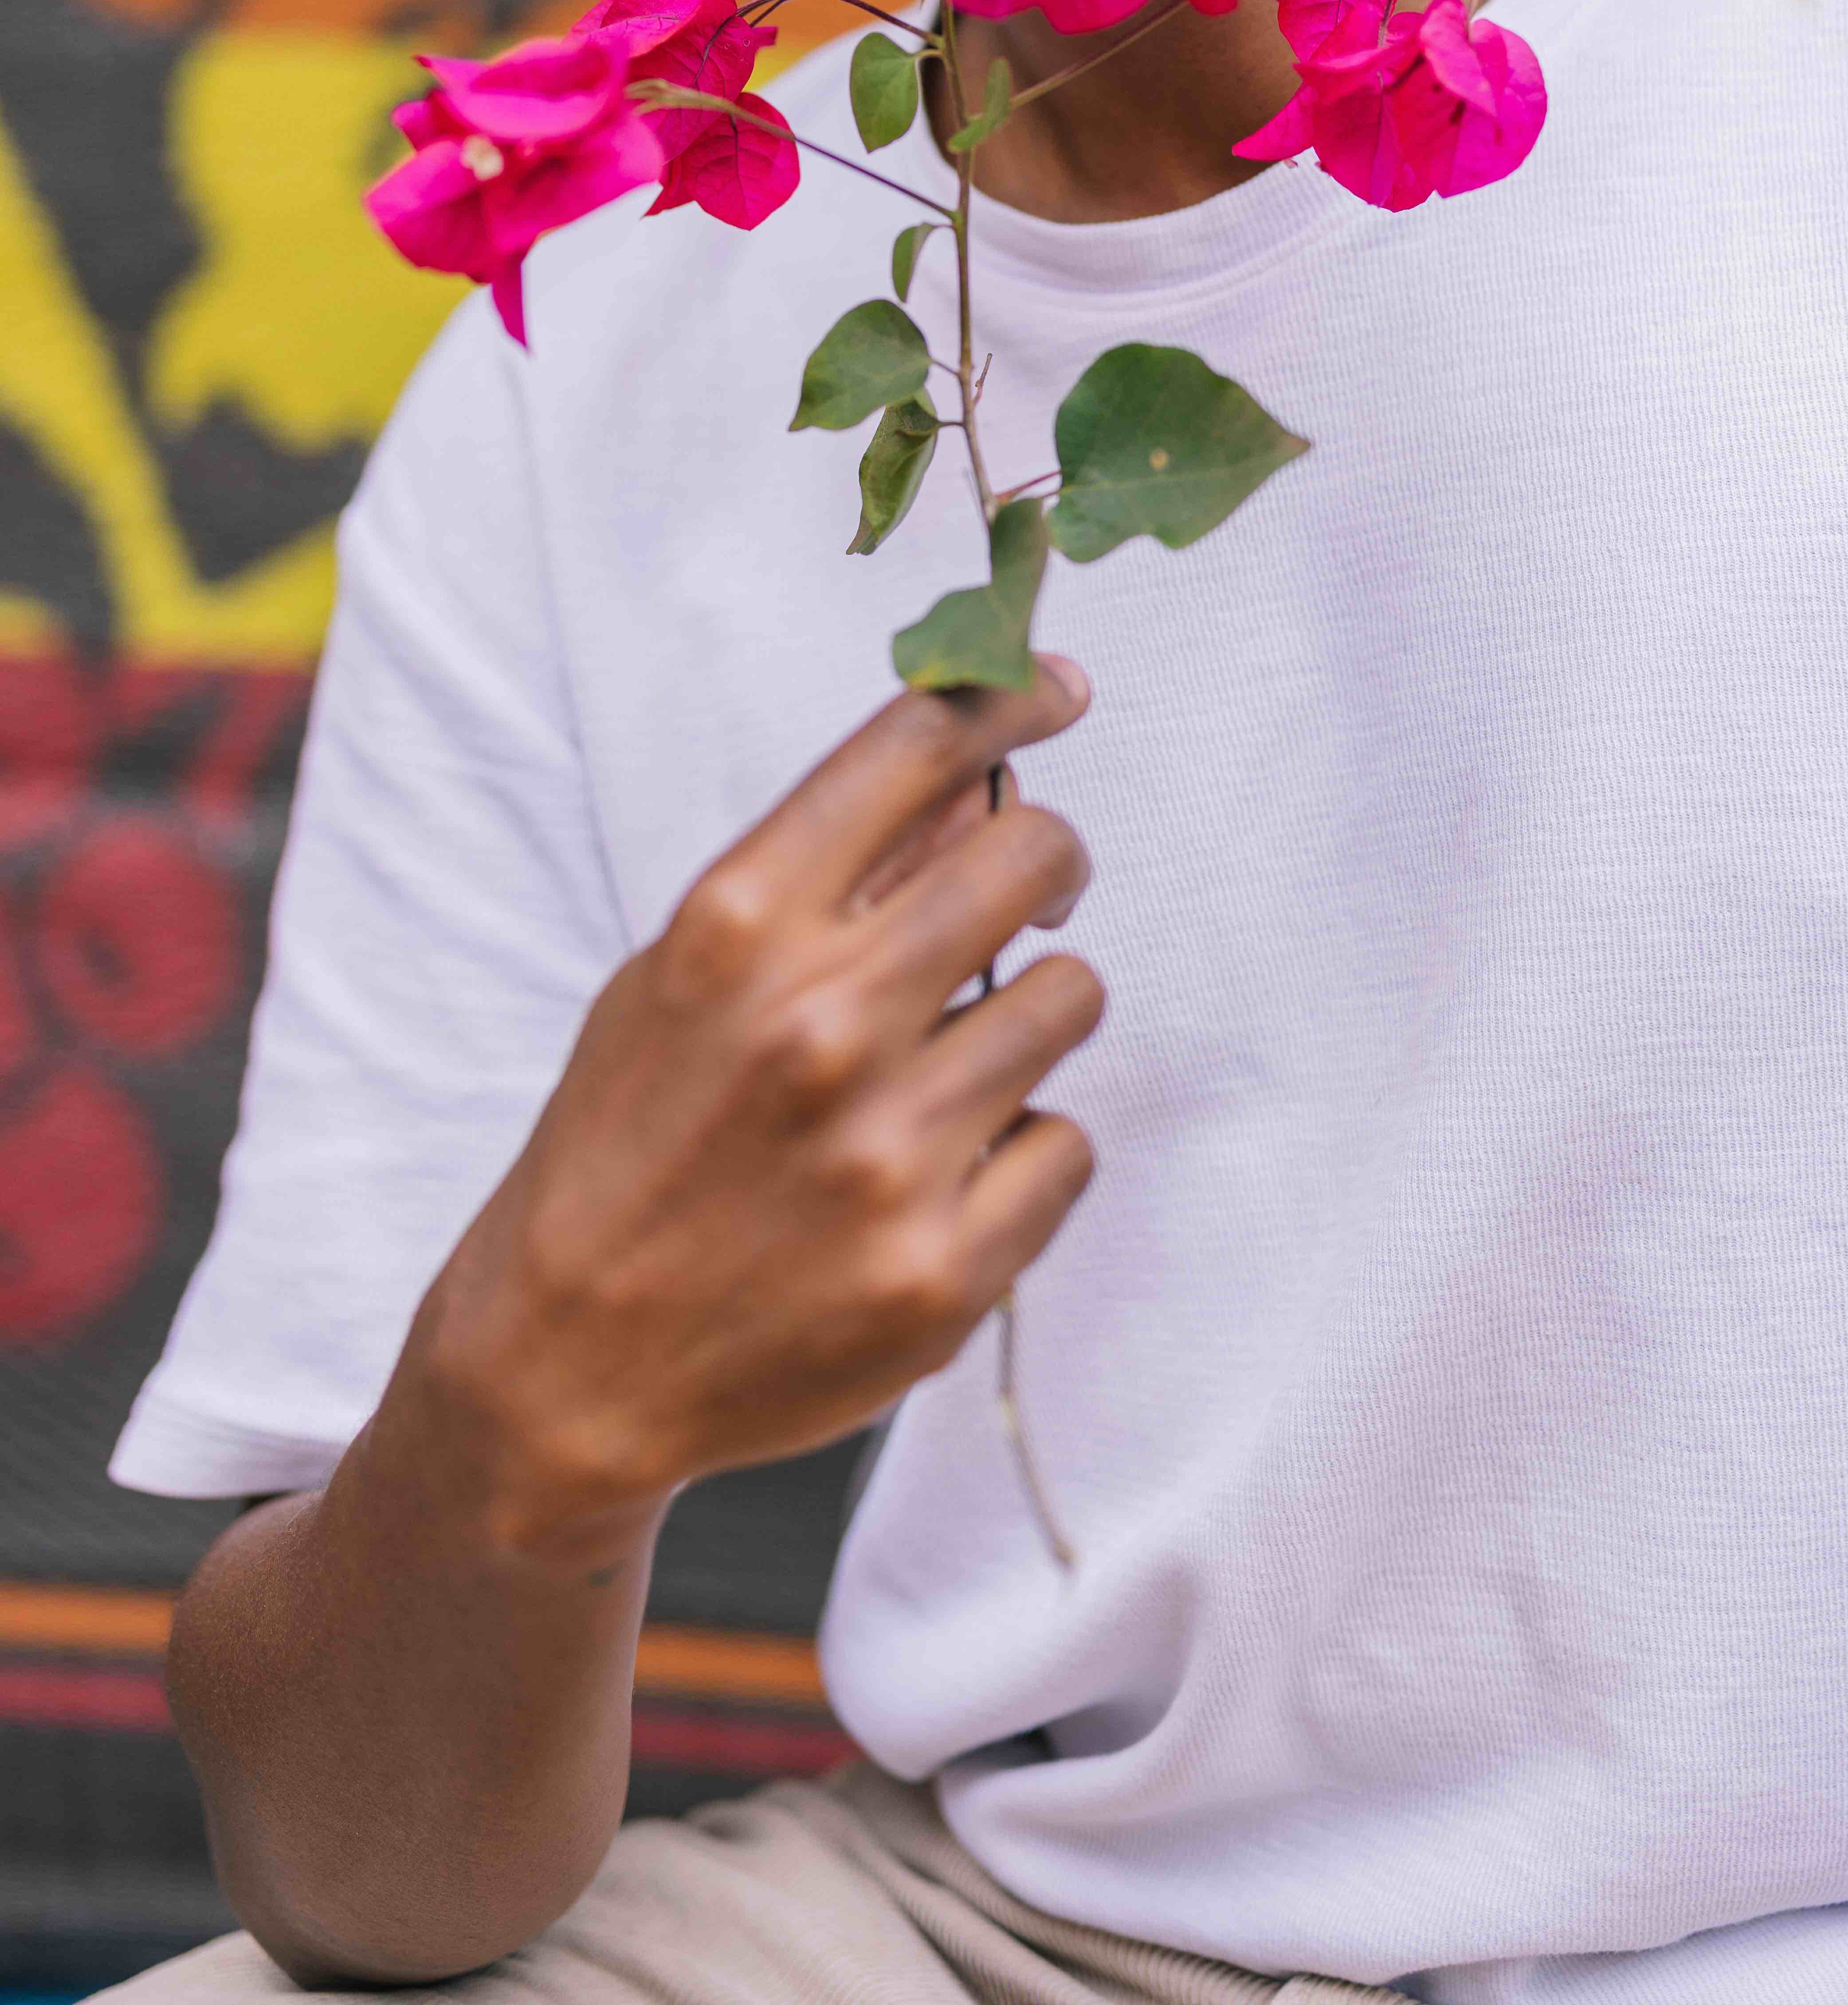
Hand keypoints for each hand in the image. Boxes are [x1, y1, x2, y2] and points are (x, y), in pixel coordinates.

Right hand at [401, 663, 1100, 1563]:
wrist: (566, 1367)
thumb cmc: (627, 1146)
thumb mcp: (687, 975)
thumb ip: (830, 872)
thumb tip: (976, 774)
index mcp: (739, 930)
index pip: (919, 750)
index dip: (1010, 698)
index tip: (1056, 692)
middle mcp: (820, 1027)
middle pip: (1031, 855)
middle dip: (1048, 860)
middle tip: (1025, 893)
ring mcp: (890, 1156)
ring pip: (1069, 999)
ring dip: (1029, 1014)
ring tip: (951, 1061)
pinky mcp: (944, 1271)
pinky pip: (1065, 1144)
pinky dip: (1021, 1152)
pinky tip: (943, 1173)